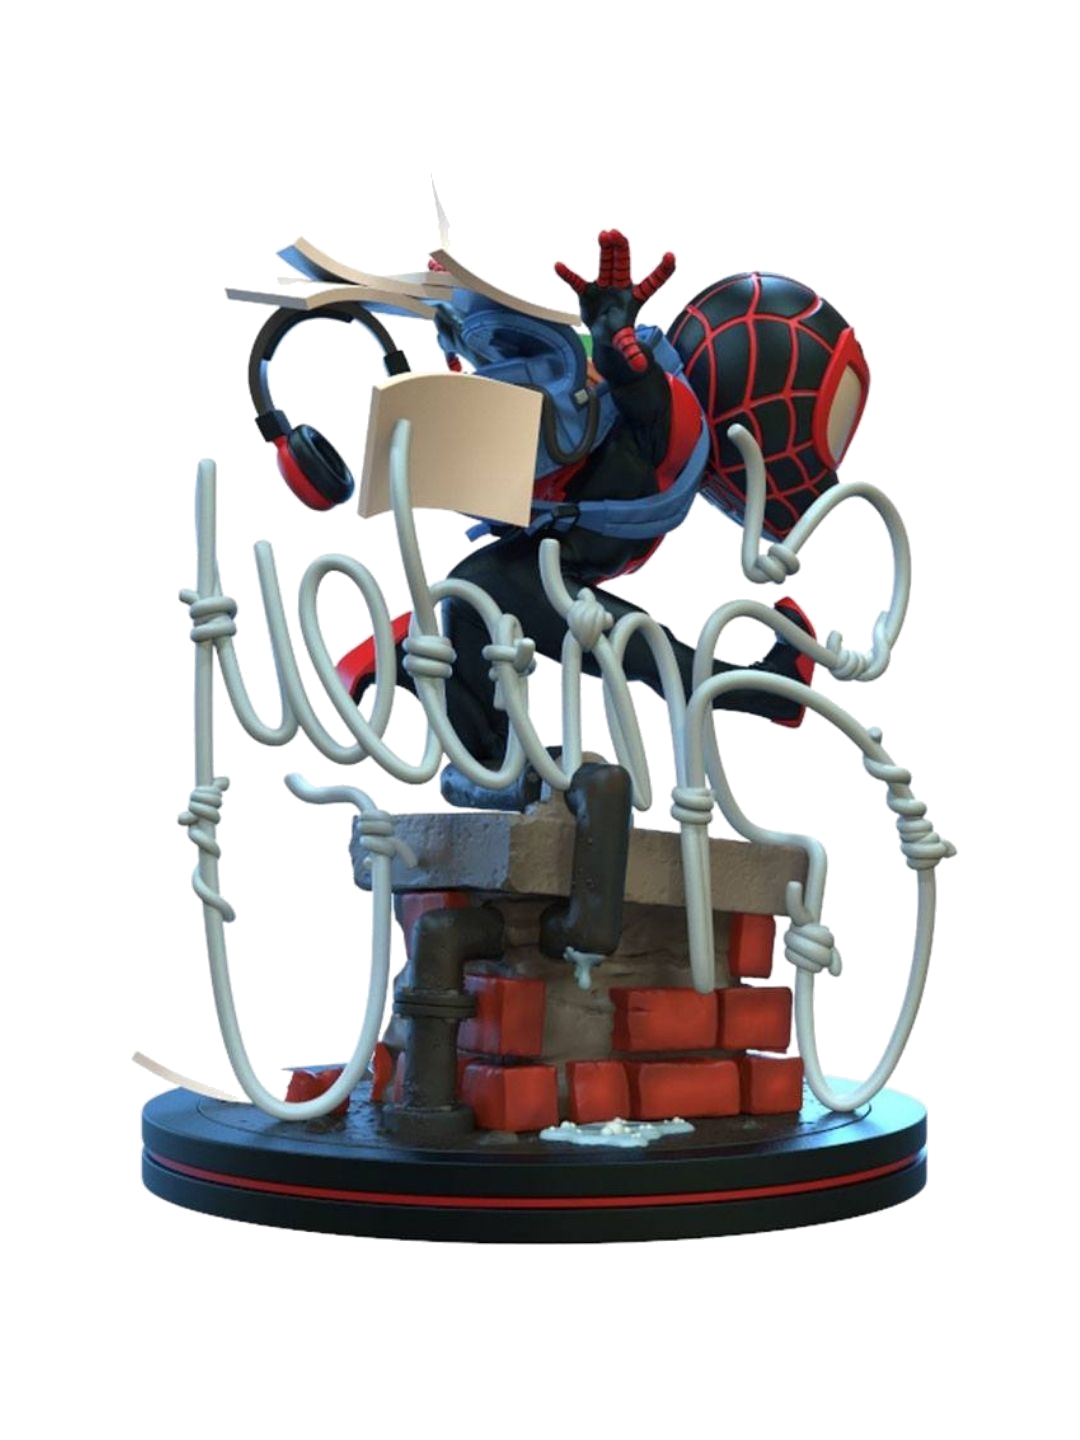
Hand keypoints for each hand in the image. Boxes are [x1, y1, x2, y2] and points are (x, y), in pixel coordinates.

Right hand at [555, 229, 674, 372]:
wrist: (603, 333)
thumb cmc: (618, 335)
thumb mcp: (625, 344)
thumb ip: (632, 352)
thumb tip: (641, 368)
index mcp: (634, 298)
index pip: (651, 284)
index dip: (661, 272)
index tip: (671, 256)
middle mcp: (620, 287)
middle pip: (623, 266)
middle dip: (622, 250)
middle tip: (618, 234)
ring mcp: (604, 286)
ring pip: (606, 265)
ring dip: (605, 251)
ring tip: (605, 234)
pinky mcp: (587, 291)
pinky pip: (577, 282)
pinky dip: (569, 276)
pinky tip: (558, 266)